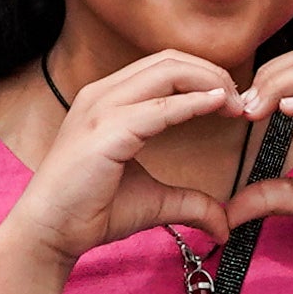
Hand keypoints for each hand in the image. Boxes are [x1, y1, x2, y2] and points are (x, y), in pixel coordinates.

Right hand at [2, 47, 264, 269]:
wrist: (50, 233)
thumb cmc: (90, 211)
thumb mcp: (153, 201)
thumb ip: (189, 203)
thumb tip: (224, 224)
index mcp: (108, 100)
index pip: (163, 67)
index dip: (203, 75)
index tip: (233, 100)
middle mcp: (102, 94)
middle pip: (169, 60)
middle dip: (212, 73)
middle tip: (241, 99)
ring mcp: (101, 109)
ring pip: (166, 72)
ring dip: (208, 81)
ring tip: (236, 102)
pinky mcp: (106, 133)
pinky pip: (158, 108)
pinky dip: (193, 103)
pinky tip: (217, 105)